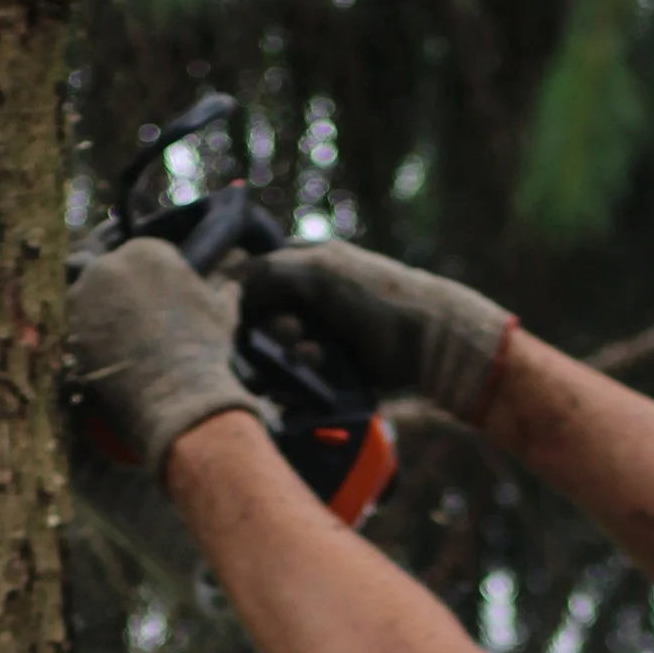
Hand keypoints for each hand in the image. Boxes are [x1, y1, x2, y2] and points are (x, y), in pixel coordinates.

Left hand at [68, 238, 256, 476]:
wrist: (179, 393)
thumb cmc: (204, 350)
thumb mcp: (222, 312)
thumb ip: (224, 288)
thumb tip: (234, 277)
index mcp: (147, 250)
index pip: (134, 256)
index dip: (136, 282)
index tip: (140, 306)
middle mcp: (110, 263)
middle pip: (100, 272)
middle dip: (107, 295)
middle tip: (120, 326)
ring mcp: (84, 294)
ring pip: (81, 298)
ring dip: (89, 316)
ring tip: (107, 344)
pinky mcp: (67, 328)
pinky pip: (68, 328)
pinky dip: (79, 341)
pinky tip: (94, 358)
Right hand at [239, 239, 515, 422]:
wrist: (428, 340)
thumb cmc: (375, 294)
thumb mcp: (320, 271)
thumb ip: (269, 272)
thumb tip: (225, 282)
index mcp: (304, 266)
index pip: (253, 280)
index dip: (243, 298)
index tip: (244, 310)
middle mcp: (307, 301)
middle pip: (259, 323)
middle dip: (270, 332)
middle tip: (295, 333)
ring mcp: (318, 338)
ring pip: (273, 357)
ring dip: (283, 360)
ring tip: (312, 357)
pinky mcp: (329, 372)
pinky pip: (294, 384)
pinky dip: (294, 386)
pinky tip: (311, 379)